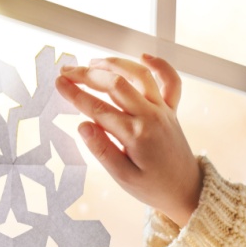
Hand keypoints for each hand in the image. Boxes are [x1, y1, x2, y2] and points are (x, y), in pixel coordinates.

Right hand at [56, 54, 201, 226]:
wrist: (187, 190)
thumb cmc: (153, 187)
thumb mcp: (124, 178)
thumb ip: (103, 151)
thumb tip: (82, 126)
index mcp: (136, 135)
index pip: (98, 108)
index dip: (75, 94)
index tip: (58, 83)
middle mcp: (150, 116)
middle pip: (116, 83)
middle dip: (88, 74)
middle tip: (67, 70)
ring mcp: (163, 110)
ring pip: (139, 75)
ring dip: (115, 64)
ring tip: (92, 63)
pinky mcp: (172, 110)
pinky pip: (171, 81)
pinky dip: (160, 65)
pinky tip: (144, 56)